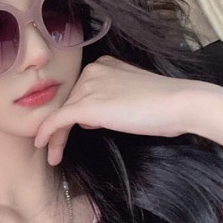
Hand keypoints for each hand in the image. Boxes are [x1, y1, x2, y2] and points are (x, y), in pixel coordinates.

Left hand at [34, 56, 198, 165]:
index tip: (65, 133)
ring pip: (61, 114)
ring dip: (55, 137)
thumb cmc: (163, 105)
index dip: (71, 115)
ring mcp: (88, 86)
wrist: (179, 103)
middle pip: (68, 103)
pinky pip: (57, 120)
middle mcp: (91, 71)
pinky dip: (47, 133)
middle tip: (54, 149)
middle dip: (60, 128)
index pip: (79, 93)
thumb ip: (108, 99)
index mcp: (102, 65)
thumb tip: (90, 118)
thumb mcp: (130, 95)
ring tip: (53, 156)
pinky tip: (42, 146)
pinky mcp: (86, 104)